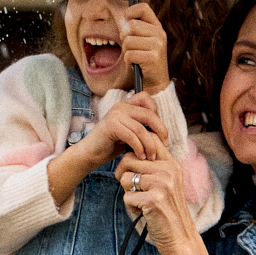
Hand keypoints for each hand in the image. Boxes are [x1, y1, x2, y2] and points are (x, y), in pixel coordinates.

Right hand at [47, 92, 165, 208]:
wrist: (90, 153)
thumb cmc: (111, 145)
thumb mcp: (130, 133)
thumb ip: (141, 126)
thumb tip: (161, 130)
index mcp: (125, 105)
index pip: (146, 98)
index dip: (156, 111)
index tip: (160, 129)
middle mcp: (120, 107)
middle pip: (149, 114)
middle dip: (160, 130)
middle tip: (165, 144)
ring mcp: (115, 115)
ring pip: (141, 128)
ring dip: (149, 144)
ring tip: (151, 156)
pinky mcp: (111, 126)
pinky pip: (132, 136)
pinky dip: (139, 148)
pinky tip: (141, 156)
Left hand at [115, 130, 193, 254]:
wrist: (179, 236)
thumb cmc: (167, 210)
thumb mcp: (166, 183)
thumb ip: (153, 166)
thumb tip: (128, 151)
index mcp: (171, 164)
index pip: (148, 140)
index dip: (133, 150)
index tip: (134, 166)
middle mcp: (168, 170)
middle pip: (128, 159)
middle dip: (123, 174)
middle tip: (132, 188)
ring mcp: (162, 184)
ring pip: (125, 178)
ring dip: (128, 192)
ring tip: (142, 202)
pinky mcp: (154, 200)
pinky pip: (127, 196)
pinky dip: (131, 207)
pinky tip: (144, 212)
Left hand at [120, 1, 169, 94]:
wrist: (156, 81)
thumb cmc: (145, 59)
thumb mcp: (142, 40)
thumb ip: (133, 28)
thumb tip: (121, 19)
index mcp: (157, 27)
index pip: (143, 8)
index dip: (131, 11)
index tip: (126, 19)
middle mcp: (160, 34)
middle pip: (131, 26)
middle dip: (124, 37)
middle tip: (131, 47)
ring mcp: (158, 45)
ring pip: (128, 41)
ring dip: (126, 51)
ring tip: (134, 57)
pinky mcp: (152, 57)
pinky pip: (129, 54)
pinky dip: (128, 60)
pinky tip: (135, 64)